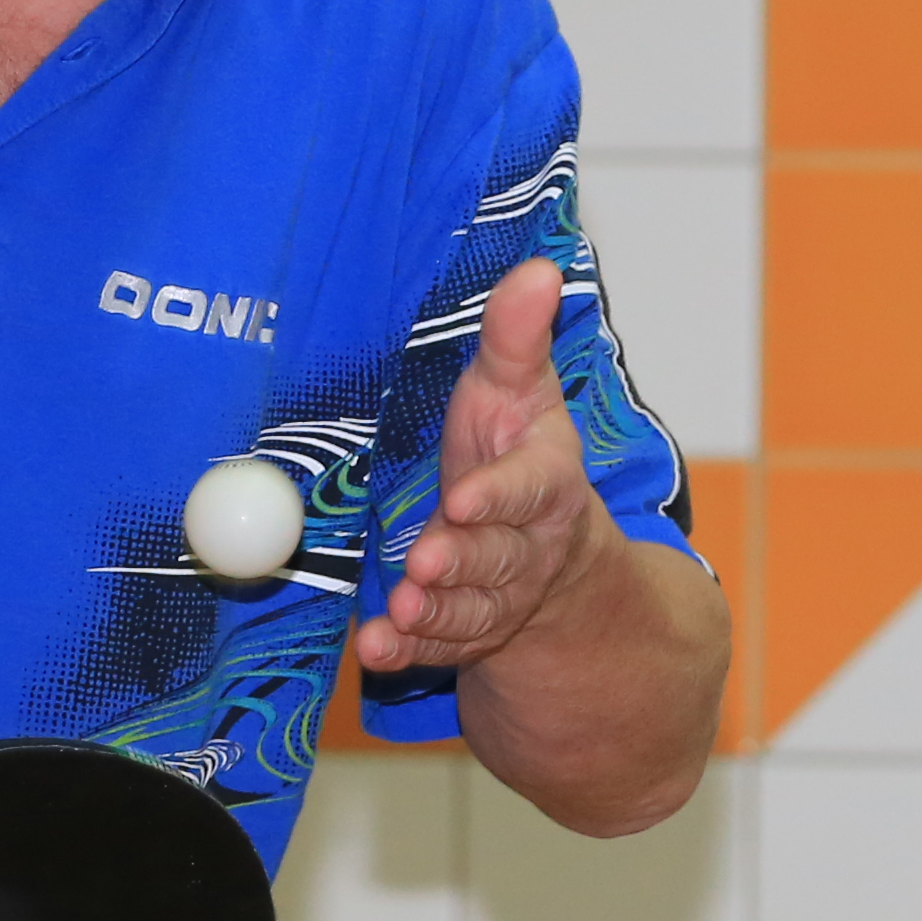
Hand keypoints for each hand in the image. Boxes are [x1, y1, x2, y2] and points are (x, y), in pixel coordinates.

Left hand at [354, 256, 611, 676]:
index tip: (464, 498)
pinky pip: (440, 648)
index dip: (500, 496)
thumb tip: (538, 269)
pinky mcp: (465, 631)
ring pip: (473, 610)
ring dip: (434, 614)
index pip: (531, 488)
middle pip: (500, 557)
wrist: (546, 549)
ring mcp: (499, 596)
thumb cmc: (518, 451)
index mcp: (547, 482)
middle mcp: (530, 547)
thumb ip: (518, 337)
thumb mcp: (518, 391)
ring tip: (398, 612)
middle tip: (425, 564)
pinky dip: (407, 652)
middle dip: (464, 560)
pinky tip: (374, 650)